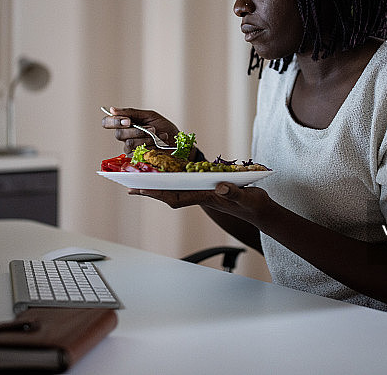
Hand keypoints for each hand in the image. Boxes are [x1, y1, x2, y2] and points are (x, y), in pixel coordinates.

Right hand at [101, 107, 179, 153]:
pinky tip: (159, 142)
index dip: (113, 122)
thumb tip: (112, 109)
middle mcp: (125, 136)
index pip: (107, 122)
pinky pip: (138, 151)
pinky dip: (150, 145)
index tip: (128, 121)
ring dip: (146, 137)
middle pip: (119, 134)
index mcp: (126, 123)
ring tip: (158, 134)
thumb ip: (131, 113)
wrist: (178, 141)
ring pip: (129, 143)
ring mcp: (130, 148)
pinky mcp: (137, 158)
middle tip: (152, 128)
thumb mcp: (149, 116)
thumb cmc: (164, 128)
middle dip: (136, 130)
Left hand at [129, 182, 269, 224]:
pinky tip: (162, 175)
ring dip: (156, 185)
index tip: (140, 188)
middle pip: (169, 193)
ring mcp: (203, 192)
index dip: (157, 192)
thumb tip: (220, 185)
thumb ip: (234, 192)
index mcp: (206, 197)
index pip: (176, 196)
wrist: (260, 210)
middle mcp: (200, 195)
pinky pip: (184, 184)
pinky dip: (171, 180)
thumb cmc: (253, 204)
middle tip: (127, 184)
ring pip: (174, 189)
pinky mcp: (207, 188)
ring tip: (138, 179)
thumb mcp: (246, 197)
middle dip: (149, 189)